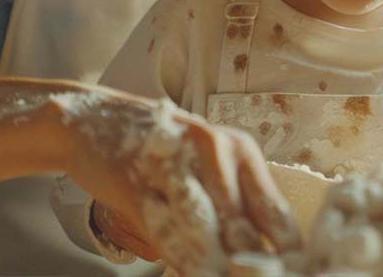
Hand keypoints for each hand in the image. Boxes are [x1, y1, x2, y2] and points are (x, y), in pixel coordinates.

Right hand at [57, 86, 299, 272]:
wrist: (90, 120)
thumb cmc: (154, 144)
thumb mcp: (204, 159)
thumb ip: (233, 200)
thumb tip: (261, 247)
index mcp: (239, 148)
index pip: (273, 210)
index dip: (285, 250)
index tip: (292, 274)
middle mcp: (215, 152)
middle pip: (244, 228)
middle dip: (253, 265)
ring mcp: (177, 165)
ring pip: (208, 236)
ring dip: (219, 265)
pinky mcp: (140, 186)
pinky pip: (169, 235)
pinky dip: (184, 261)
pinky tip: (198, 274)